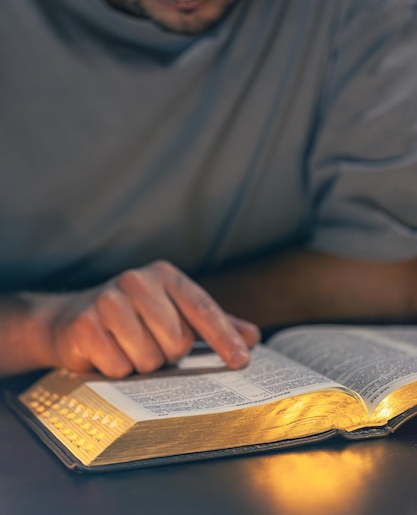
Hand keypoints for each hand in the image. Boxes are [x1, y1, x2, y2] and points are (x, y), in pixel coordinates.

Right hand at [45, 261, 259, 377]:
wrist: (70, 319)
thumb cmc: (132, 318)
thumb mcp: (172, 313)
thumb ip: (209, 324)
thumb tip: (252, 336)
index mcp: (164, 275)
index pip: (202, 309)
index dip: (224, 337)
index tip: (241, 361)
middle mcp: (137, 280)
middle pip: (176, 341)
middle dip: (168, 354)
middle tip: (151, 345)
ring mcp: (108, 300)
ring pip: (148, 358)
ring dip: (141, 364)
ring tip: (127, 348)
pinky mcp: (85, 325)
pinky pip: (119, 367)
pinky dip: (116, 370)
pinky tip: (106, 353)